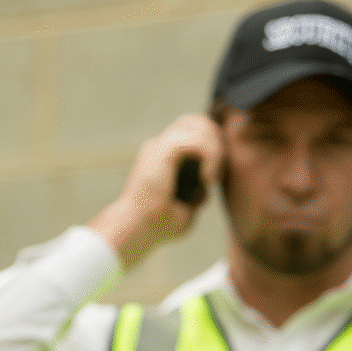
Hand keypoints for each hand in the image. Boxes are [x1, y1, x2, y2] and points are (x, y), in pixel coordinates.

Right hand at [88, 114, 222, 268]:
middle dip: (216, 140)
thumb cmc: (154, 226)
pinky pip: (196, 140)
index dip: (211, 146)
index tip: (212, 179)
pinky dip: (210, 155)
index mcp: (160, 157)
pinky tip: (208, 178)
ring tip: (212, 176)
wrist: (135, 229)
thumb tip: (205, 189)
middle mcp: (158, 146)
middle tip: (216, 172)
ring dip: (215, 148)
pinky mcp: (162, 152)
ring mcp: (158, 146)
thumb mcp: (184, 211)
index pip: (191, 132)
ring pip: (198, 124)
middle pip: (196, 121)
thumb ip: (195, 196)